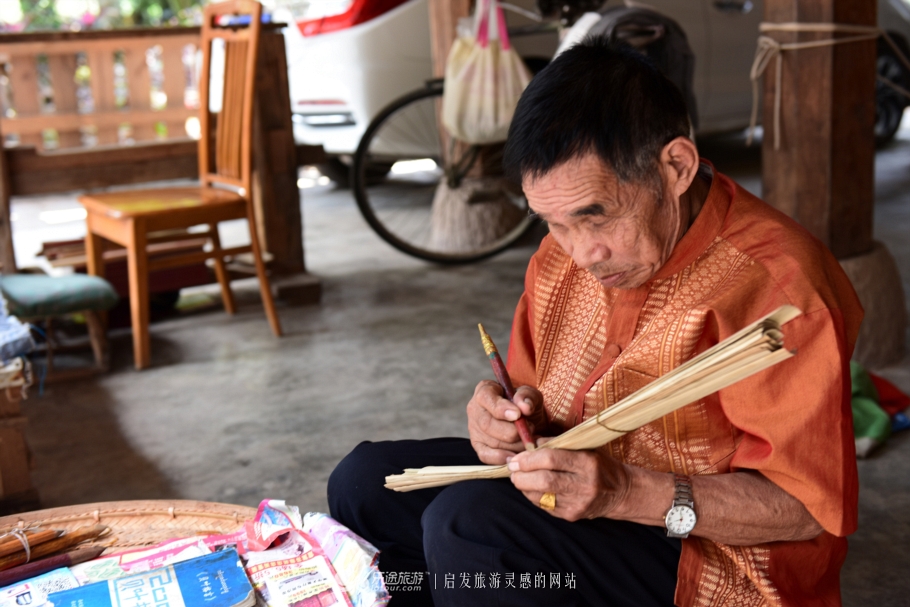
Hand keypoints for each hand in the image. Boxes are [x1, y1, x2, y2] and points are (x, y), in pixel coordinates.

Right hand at [467, 380, 544, 464]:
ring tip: (529, 441)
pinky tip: (515, 456)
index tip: (518, 414)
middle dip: (511, 430)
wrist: (527, 420)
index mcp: (485, 390)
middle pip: (487, 423)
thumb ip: (527, 396)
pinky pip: (486, 455)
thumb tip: (524, 406)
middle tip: (531, 429)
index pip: (486, 397)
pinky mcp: (478, 445)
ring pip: (490, 441)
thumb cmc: (525, 405)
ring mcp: (474, 429)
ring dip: (513, 444)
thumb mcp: (530, 395)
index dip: (500, 408)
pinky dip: (501, 458)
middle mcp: (475, 409)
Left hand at [507, 448, 631, 520]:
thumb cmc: (599, 465)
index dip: (529, 458)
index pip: (551, 459)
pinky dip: (532, 496)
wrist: (620, 492)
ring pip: (540, 496)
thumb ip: (557, 443)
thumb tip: (531, 442)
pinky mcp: (572, 516)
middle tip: (512, 468)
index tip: (516, 457)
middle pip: (544, 480)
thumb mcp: (584, 447)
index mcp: (588, 462)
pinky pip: (544, 506)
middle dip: (521, 474)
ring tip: (519, 477)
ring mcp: (578, 503)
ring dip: (523, 486)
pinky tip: (531, 488)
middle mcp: (584, 484)